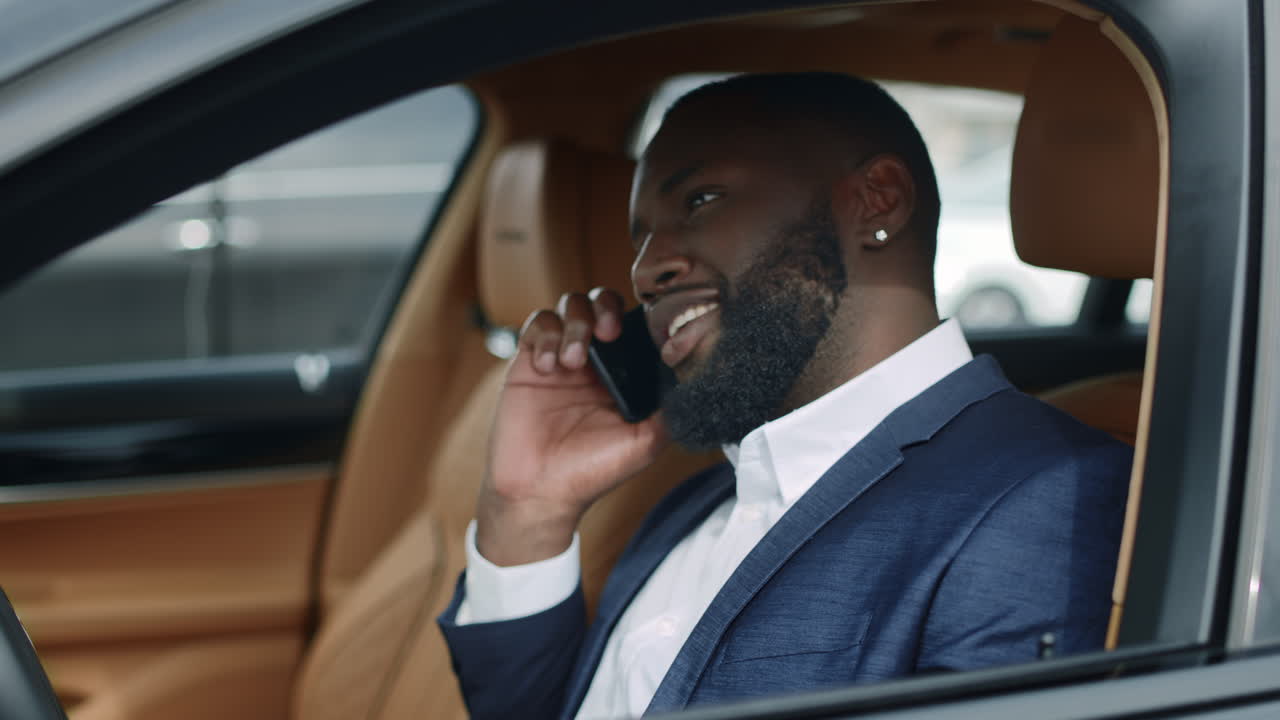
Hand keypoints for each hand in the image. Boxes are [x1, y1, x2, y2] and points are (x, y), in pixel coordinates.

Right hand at [474, 287, 669, 565]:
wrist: (541, 491)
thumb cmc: (593, 471)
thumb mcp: (646, 441)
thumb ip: (669, 408)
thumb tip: (693, 375)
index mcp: (623, 374)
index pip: (635, 324)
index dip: (640, 316)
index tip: (642, 328)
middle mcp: (594, 360)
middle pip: (602, 302)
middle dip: (606, 307)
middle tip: (608, 332)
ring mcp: (562, 357)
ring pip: (570, 305)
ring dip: (575, 323)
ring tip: (573, 360)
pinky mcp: (530, 361)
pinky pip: (537, 324)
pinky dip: (545, 336)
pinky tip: (549, 366)